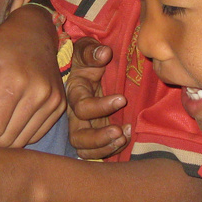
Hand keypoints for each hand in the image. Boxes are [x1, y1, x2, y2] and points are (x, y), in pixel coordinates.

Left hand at [0, 4, 66, 146]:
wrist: (35, 31)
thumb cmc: (2, 45)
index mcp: (16, 82)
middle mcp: (39, 94)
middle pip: (9, 136)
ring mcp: (53, 101)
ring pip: (23, 138)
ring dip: (2, 145)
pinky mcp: (59, 105)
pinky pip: (36, 133)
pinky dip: (19, 137)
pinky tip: (4, 130)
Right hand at [66, 37, 128, 158]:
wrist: (90, 65)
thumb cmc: (90, 56)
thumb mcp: (88, 48)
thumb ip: (93, 51)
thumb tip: (104, 53)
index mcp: (75, 93)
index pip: (82, 107)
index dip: (100, 107)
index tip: (122, 99)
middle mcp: (76, 114)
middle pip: (77, 137)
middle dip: (98, 139)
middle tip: (120, 132)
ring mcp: (85, 126)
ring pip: (85, 149)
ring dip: (105, 148)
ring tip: (124, 137)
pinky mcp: (95, 133)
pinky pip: (96, 152)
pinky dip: (110, 150)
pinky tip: (126, 138)